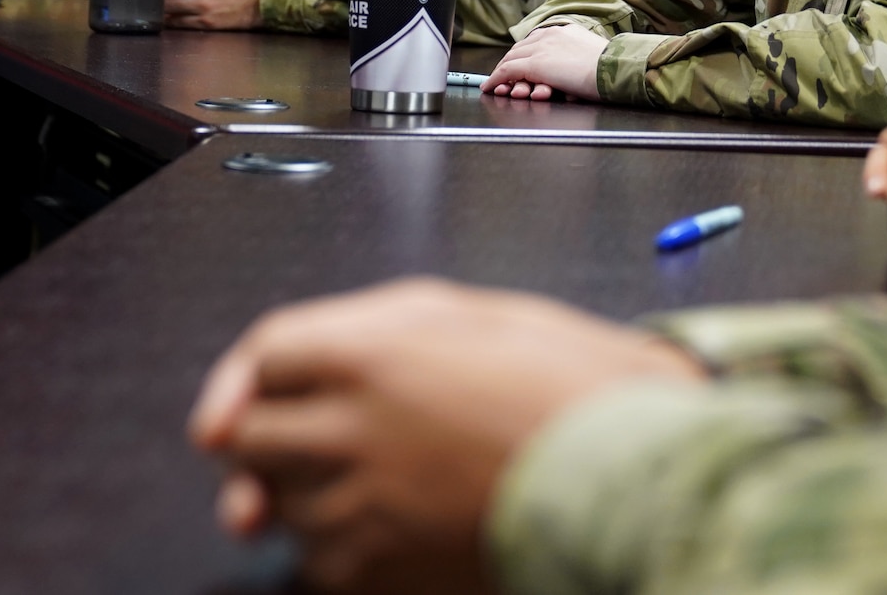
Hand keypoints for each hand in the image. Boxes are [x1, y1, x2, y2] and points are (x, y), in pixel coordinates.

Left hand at [187, 278, 705, 593]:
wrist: (633, 475)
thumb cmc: (572, 386)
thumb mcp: (474, 317)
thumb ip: (367, 331)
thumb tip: (263, 380)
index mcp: (369, 351)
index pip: (266, 353)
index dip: (257, 373)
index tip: (259, 397)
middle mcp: (347, 427)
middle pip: (253, 437)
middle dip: (279, 440)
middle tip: (338, 444)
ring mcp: (356, 507)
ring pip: (283, 506)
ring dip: (318, 496)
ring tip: (405, 481)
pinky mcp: (375, 574)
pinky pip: (319, 565)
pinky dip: (346, 551)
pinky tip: (411, 527)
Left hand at [484, 25, 607, 100]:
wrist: (614, 70)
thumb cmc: (610, 68)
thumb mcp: (590, 55)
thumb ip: (575, 57)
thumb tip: (568, 69)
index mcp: (564, 31)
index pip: (535, 41)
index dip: (523, 54)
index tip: (516, 64)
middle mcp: (549, 35)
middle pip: (520, 49)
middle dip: (508, 64)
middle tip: (500, 77)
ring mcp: (541, 49)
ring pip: (511, 60)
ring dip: (502, 74)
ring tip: (495, 85)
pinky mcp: (535, 65)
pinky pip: (507, 72)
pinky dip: (496, 80)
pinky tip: (491, 88)